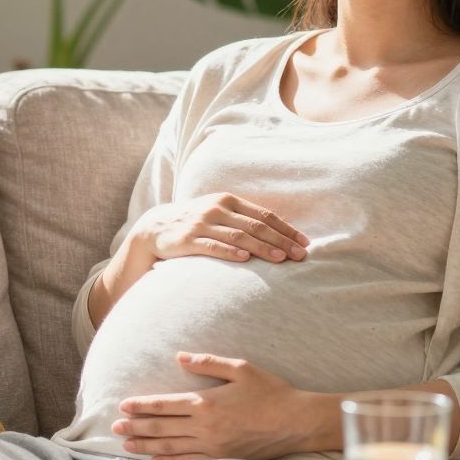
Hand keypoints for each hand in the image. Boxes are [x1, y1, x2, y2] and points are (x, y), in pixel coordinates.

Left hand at [111, 353, 311, 459]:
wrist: (296, 422)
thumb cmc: (270, 392)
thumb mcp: (241, 368)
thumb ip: (207, 363)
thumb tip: (179, 357)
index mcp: (207, 402)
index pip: (165, 404)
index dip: (141, 405)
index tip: (123, 406)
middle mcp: (205, 427)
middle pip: (162, 427)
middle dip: (136, 427)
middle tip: (114, 429)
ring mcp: (213, 446)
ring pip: (171, 446)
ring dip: (146, 445)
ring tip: (126, 445)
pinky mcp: (223, 459)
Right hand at [134, 193, 309, 264]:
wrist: (155, 228)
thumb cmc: (196, 223)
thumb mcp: (218, 214)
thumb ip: (242, 220)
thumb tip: (278, 234)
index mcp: (228, 200)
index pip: (264, 214)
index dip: (286, 228)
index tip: (305, 242)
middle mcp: (216, 208)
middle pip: (256, 225)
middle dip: (281, 241)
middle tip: (300, 254)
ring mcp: (201, 223)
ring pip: (238, 236)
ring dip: (262, 247)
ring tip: (281, 259)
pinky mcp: (187, 240)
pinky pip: (212, 245)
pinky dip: (230, 251)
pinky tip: (245, 258)